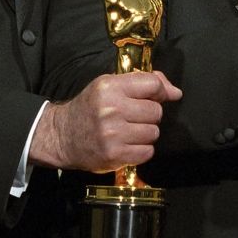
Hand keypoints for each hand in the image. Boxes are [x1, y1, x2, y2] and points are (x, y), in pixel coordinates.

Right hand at [29, 70, 181, 171]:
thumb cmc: (90, 108)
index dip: (161, 91)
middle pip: (156, 111)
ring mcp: (112, 134)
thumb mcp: (109, 86)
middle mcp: (111, 109)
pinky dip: (142, 150)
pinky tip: (128, 145)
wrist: (62, 136)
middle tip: (135, 117)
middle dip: (150, 115)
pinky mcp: (114, 155)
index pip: (152, 84)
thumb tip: (175, 92)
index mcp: (109, 87)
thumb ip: (142, 83)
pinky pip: (147, 152)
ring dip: (146, 134)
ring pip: (153, 132)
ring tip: (129, 132)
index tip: (158, 97)